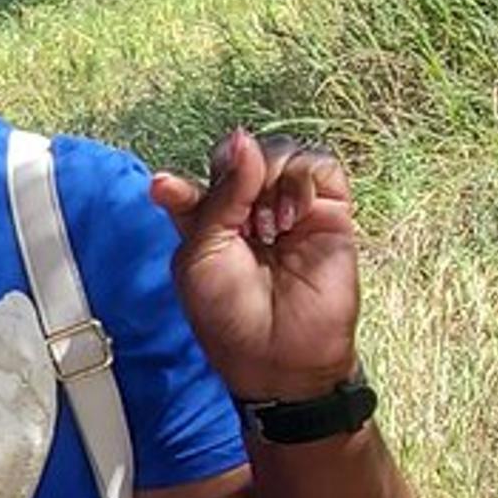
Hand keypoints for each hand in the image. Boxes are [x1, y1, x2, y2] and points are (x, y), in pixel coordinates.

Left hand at [150, 130, 360, 402]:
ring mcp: (292, 207)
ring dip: (270, 181)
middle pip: (245, 153)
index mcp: (212, 214)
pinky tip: (291, 218)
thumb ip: (217, 195)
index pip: (207, 169)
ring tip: (268, 227)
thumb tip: (242, 139)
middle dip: (237, 177)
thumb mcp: (201, 251)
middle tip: (242, 221)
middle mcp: (252, 206)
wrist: (278, 358)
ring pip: (282, 152)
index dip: (190, 176)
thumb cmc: (229, 314)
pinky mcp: (332, 214)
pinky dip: (302, 180)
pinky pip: (322, 166)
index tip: (166, 189)